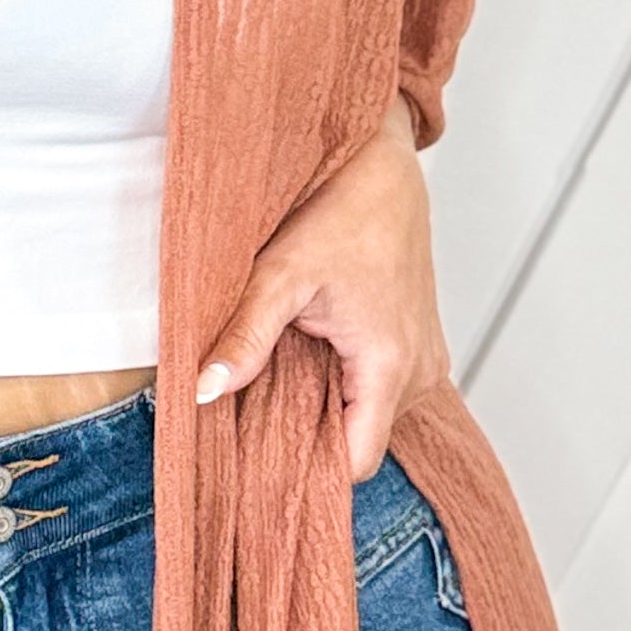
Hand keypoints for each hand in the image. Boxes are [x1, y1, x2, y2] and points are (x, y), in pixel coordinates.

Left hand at [194, 99, 447, 482]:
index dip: (307, 467)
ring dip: (327, 402)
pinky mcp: (420, 344)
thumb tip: (203, 390)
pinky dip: (345, 380)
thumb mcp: (281, 273)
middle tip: (259, 404)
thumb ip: (245, 336)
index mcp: (390, 363)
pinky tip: (312, 349)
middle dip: (309, 432)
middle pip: (359, 440)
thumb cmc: (340, 208)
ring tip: (288, 364)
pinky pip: (379, 389)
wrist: (381, 163)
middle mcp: (421, 371)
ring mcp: (426, 359)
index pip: (354, 462)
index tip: (261, 458)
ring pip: (369, 415)